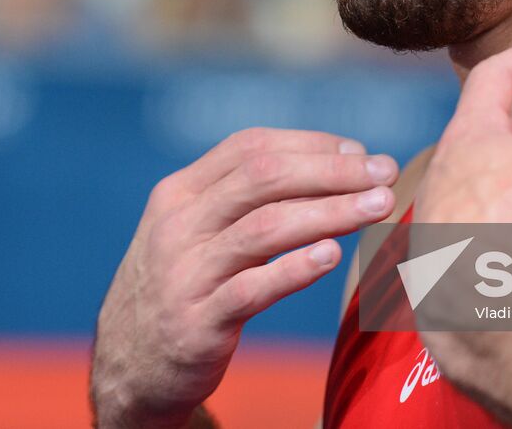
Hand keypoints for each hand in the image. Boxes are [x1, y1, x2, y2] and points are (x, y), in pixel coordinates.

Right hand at [89, 127, 397, 427]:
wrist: (127, 368)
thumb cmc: (182, 288)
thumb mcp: (196, 232)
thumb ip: (245, 200)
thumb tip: (332, 165)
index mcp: (179, 192)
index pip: (250, 146)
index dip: (310, 143)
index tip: (359, 151)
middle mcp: (178, 224)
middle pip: (263, 178)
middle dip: (331, 170)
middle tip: (383, 172)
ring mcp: (184, 274)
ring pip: (264, 228)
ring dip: (330, 212)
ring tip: (379, 206)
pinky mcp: (196, 324)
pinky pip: (251, 289)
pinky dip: (294, 269)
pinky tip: (331, 257)